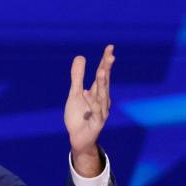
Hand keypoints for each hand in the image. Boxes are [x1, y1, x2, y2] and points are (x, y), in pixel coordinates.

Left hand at [64, 45, 114, 176]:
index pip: (103, 74)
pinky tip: (85, 92)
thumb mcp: (75, 94)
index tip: (110, 47)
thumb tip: (80, 56)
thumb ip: (77, 77)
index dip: (105, 61)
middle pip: (105, 82)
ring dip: (102, 83)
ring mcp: (101, 111)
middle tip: (110, 55)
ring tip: (101, 70)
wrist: (78, 138)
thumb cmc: (79, 116)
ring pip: (102, 95)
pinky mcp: (97, 122)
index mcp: (98, 92)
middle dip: (107, 69)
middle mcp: (103, 100)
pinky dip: (90, 102)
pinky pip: (95, 111)